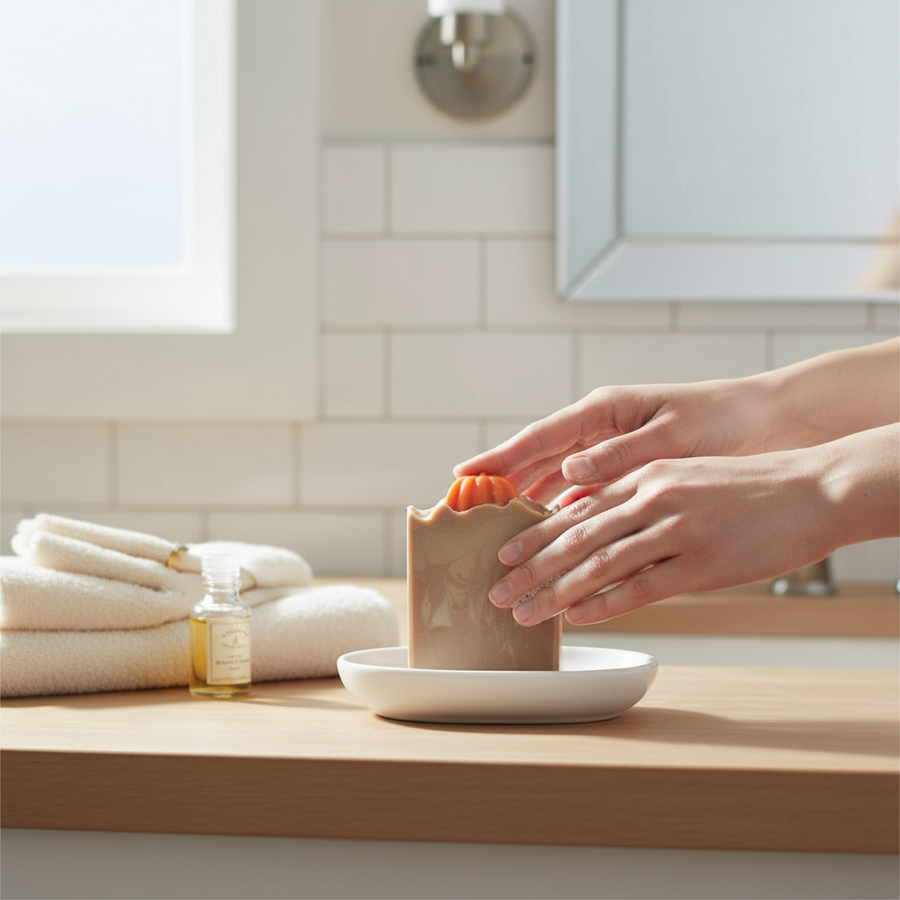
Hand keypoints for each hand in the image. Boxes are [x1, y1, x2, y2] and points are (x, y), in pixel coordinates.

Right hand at [454, 379, 771, 506]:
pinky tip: (551, 527)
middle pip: (538, 457)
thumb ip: (621, 454)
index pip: (539, 437)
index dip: (500, 457)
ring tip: (500, 524)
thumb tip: (571, 470)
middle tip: (468, 506)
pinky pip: (582, 488)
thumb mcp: (673, 435)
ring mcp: (609, 446)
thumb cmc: (721, 420)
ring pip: (555, 474)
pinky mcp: (624, 465)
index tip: (465, 472)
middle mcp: (599, 427)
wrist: (764, 422)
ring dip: (528, 498)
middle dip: (503, 482)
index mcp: (604, 411)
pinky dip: (563, 506)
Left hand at [486, 448, 836, 625]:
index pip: (576, 509)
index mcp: (644, 475)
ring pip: (600, 565)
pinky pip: (642, 588)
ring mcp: (676, 530)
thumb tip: (596, 524)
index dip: (536, 535)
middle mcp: (652, 498)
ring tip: (525, 613)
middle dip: (531, 569)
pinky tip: (578, 618)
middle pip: (576, 538)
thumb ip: (638, 497)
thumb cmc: (745, 487)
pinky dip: (605, 604)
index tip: (504, 555)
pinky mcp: (702, 564)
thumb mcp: (683, 476)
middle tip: (497, 591)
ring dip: (556, 593)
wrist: (810, 488)